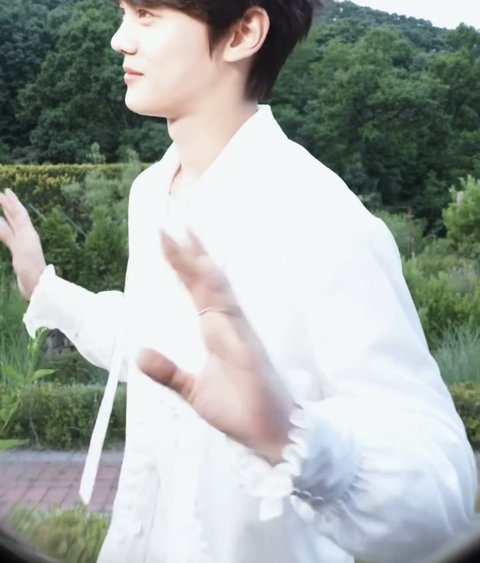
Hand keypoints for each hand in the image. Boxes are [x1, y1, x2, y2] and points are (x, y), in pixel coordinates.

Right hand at [0, 189, 46, 299]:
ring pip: (12, 226)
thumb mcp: (19, 249)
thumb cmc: (30, 267)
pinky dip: (3, 230)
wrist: (36, 285)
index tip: (6, 191)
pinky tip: (0, 228)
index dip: (13, 202)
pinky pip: (9, 236)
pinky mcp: (19, 253)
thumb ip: (8, 236)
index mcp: (28, 233)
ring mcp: (22, 244)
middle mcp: (26, 236)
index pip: (19, 213)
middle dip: (8, 205)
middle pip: (16, 217)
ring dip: (5, 216)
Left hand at [137, 229, 293, 463]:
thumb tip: (139, 354)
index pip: (195, 289)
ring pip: (215, 285)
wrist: (272, 434)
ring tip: (182, 234)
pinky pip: (228, 307)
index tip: (166, 240)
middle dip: (187, 251)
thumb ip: (168, 372)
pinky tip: (203, 269)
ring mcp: (237, 329)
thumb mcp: (193, 391)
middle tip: (169, 223)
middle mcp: (227, 322)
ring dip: (198, 260)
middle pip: (205, 279)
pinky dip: (215, 286)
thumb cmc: (240, 410)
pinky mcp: (244, 341)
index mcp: (216, 330)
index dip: (181, 265)